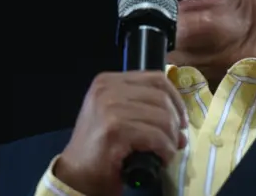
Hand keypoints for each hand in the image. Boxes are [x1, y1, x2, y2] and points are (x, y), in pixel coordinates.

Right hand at [55, 71, 187, 195]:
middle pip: (161, 97)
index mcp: (108, 81)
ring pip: (162, 117)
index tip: (181, 118)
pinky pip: (156, 136)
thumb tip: (181, 119)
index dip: (175, 98)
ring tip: (169, 151)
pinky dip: (166, 149)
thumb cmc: (98, 147)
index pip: (156, 79)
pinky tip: (163, 158)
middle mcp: (107, 89)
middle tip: (177, 139)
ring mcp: (110, 108)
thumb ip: (143, 106)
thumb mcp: (117, 114)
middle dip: (175, 121)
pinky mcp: (115, 129)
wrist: (74, 176)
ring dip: (172, 138)